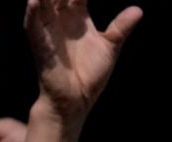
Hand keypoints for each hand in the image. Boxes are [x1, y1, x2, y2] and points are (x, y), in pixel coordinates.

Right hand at [26, 0, 141, 118]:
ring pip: (43, 2)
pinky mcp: (40, 44)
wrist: (77, 100)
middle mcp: (61, 19)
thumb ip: (120, 27)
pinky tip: (36, 0)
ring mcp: (48, 30)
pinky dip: (34, 11)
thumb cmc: (90, 75)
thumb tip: (139, 10)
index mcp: (77, 17)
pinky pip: (33, 24)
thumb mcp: (110, 47)